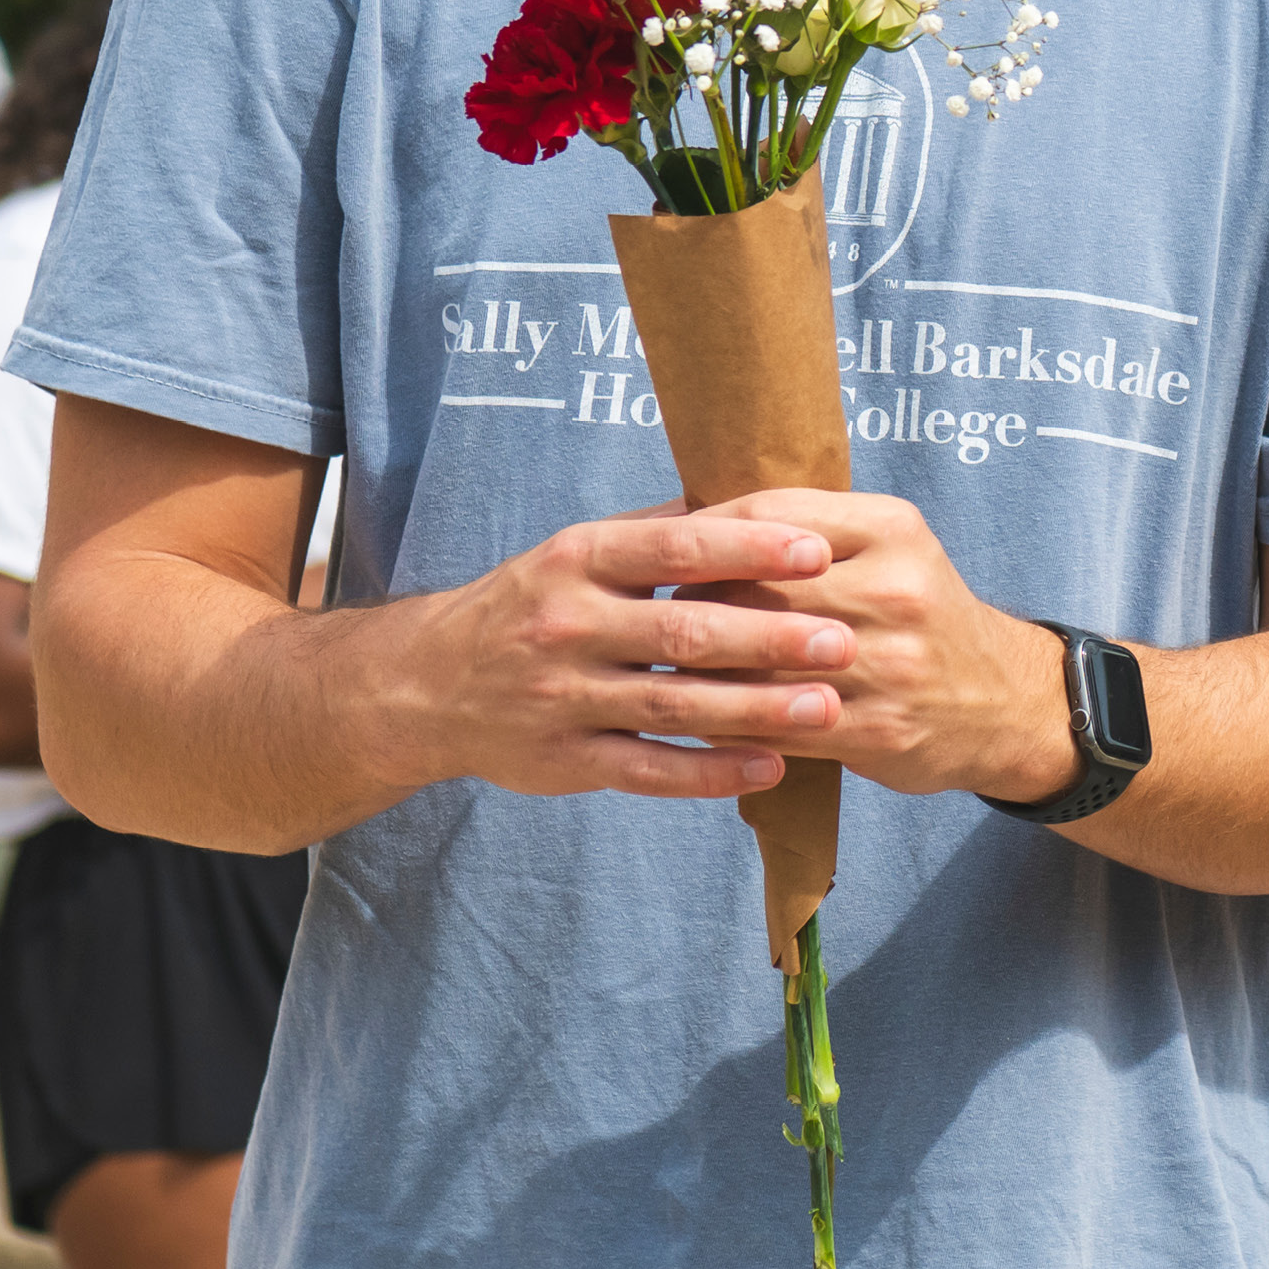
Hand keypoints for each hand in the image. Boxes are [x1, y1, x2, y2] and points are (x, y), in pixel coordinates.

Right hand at [373, 507, 860, 802]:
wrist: (426, 686)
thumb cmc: (527, 606)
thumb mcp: (574, 552)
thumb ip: (656, 531)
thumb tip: (752, 495)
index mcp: (578, 560)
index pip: (674, 548)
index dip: (748, 549)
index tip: (817, 550)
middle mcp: (567, 626)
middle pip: (682, 632)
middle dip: (769, 637)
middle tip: (842, 639)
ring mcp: (562, 699)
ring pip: (673, 707)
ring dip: (756, 709)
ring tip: (829, 707)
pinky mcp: (563, 762)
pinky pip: (647, 771)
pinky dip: (710, 773)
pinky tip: (770, 768)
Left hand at [689, 490, 1079, 801]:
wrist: (1004, 702)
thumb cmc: (920, 615)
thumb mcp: (890, 548)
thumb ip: (809, 531)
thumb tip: (692, 524)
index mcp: (892, 528)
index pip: (773, 516)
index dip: (707, 534)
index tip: (666, 554)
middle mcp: (896, 588)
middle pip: (759, 590)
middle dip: (695, 607)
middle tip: (653, 620)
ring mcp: (890, 663)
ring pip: (760, 662)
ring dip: (700, 671)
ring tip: (662, 669)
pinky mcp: (879, 728)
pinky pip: (776, 723)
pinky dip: (728, 723)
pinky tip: (700, 719)